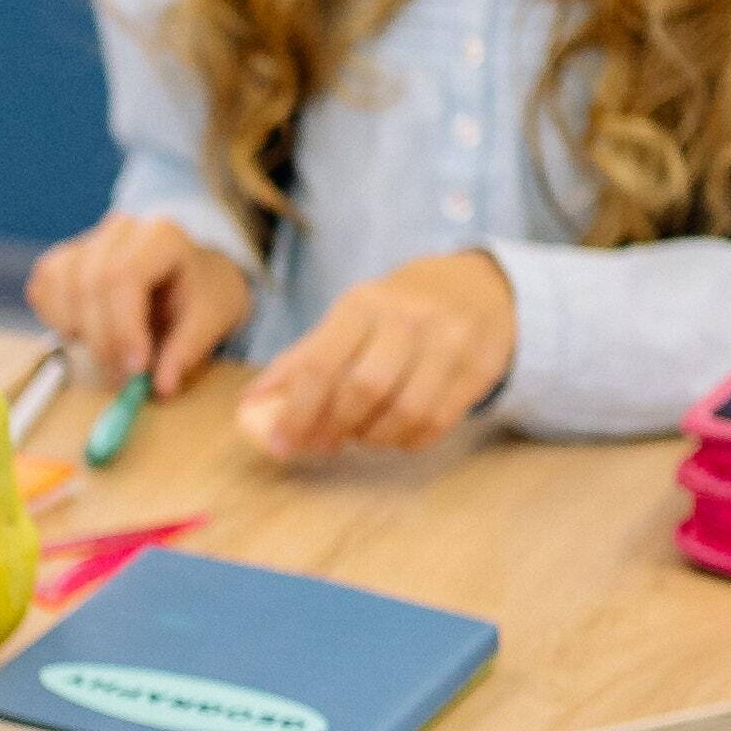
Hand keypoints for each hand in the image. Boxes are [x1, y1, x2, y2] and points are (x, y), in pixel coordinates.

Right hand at [26, 210, 254, 395]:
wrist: (190, 273)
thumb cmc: (202, 293)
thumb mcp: (213, 318)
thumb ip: (187, 350)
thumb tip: (161, 387)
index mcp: (161, 236)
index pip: (124, 275)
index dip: (122, 326)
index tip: (136, 368)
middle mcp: (120, 230)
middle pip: (88, 283)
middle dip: (102, 340)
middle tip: (122, 379)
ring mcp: (87, 241)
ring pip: (59, 285)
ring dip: (77, 331)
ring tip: (109, 357)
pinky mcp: (65, 259)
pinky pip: (42, 287)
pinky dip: (55, 319)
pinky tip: (84, 334)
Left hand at [238, 250, 515, 459]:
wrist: (478, 287)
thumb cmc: (397, 311)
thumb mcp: (350, 318)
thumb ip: (303, 358)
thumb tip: (252, 403)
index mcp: (364, 304)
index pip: (321, 363)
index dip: (297, 412)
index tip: (282, 443)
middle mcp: (408, 319)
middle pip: (364, 390)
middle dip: (336, 428)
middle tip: (322, 443)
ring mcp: (448, 343)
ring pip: (405, 412)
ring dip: (374, 438)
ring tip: (361, 434)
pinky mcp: (478, 369)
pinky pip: (436, 423)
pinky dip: (407, 441)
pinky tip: (395, 434)